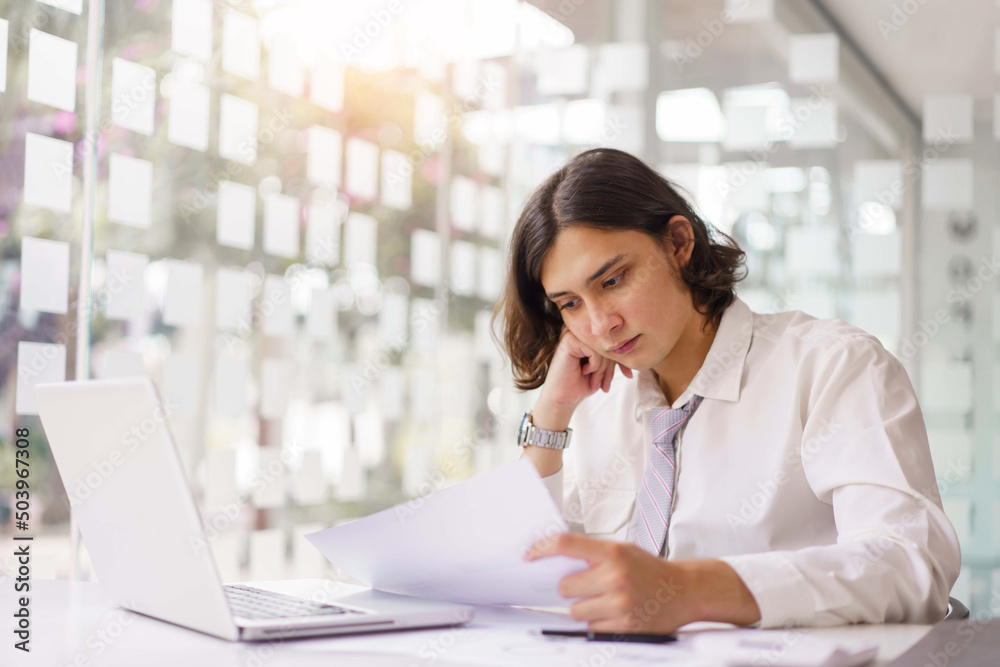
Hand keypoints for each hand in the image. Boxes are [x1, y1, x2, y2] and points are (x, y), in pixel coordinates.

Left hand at [524, 533, 760, 632]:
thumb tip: (553, 558)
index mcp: (613, 553)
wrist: (684, 591)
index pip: (567, 544)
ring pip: (575, 610)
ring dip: (584, 608)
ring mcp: (619, 603)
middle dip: (573, 588)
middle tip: (590, 586)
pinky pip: (591, 627)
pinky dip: (598, 623)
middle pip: (565, 586)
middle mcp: (615, 577)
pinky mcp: (623, 626)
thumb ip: (593, 554)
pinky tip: (616, 613)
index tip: (529, 555)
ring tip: (606, 600)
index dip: (542, 548)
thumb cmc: (649, 570)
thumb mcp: (623, 551)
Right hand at [539, 326, 632, 410]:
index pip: (613, 341)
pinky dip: (594, 365)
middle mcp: (581, 330)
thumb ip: (614, 353)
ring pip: (602, 347)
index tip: (628, 376)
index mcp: (588, 334)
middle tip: (606, 385)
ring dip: (602, 369)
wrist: (563, 398)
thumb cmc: (582, 383)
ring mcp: (573, 332)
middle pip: (608, 343)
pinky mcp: (568, 339)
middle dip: (611, 367)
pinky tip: (584, 372)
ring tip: (595, 382)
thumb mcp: (605, 366)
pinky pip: (594, 350)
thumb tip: (635, 343)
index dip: (621, 359)